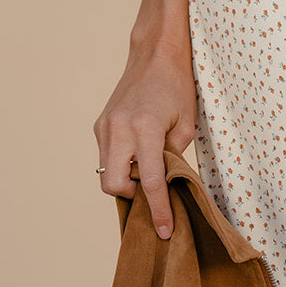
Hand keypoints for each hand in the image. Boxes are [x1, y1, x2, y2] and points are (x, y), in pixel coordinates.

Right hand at [93, 44, 199, 238]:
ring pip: (106, 175)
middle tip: (153, 191)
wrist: (155, 55)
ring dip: (126, 182)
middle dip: (132, 197)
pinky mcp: (100, 125)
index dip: (159, 211)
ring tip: (147, 172)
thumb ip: (174, 159)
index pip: (150, 183)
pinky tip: (138, 158)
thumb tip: (167, 188)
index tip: (166, 232)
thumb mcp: (185, 126)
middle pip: (114, 186)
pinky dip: (121, 167)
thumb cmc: (177, 88)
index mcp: (144, 128)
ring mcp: (105, 126)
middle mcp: (118, 128)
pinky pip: (107, 159)